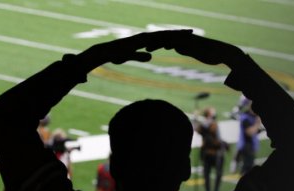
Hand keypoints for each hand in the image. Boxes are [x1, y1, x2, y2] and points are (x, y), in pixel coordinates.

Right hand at [77, 30, 192, 69]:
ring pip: (158, 35)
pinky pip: (149, 41)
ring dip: (171, 35)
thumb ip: (140, 55)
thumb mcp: (130, 56)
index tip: (185, 36)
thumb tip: (151, 56)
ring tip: (184, 35)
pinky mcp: (134, 42)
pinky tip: (168, 42)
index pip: (161, 37)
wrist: (101, 53)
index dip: (173, 36)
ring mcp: (138, 38)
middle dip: (177, 32)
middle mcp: (142, 36)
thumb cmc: (114, 55)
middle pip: (163, 33)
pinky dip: (159, 41)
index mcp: (143, 40)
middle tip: (192, 31)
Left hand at [146, 33, 244, 67]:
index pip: (164, 41)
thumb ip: (184, 48)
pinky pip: (180, 43)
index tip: (143, 50)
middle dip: (151, 43)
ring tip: (146, 49)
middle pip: (163, 39)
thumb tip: (177, 47)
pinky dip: (171, 44)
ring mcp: (187, 40)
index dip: (153, 44)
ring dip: (157, 44)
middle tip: (139, 48)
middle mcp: (182, 38)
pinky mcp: (192, 43)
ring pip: (169, 40)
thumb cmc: (209, 54)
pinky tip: (164, 48)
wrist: (222, 52)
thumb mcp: (193, 51)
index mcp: (181, 40)